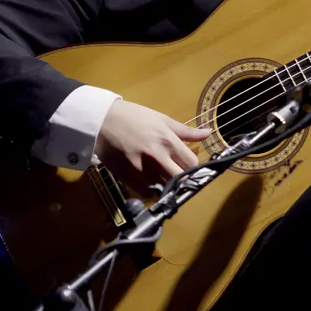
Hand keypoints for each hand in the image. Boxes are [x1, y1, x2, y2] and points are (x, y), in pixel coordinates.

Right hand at [95, 99, 211, 194]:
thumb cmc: (134, 117)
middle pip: (180, 179)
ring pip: (164, 188)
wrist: (102, 121)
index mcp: (168, 141)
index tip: (189, 166)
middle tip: (180, 177)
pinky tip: (151, 183)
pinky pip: (146, 193)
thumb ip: (186, 131)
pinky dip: (152, 191)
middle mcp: (157, 158)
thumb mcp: (163, 120)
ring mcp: (141, 170)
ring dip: (167, 186)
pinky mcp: (127, 178)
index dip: (194, 167)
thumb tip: (208, 133)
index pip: (192, 164)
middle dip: (183, 179)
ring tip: (164, 179)